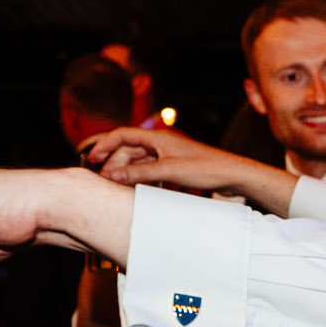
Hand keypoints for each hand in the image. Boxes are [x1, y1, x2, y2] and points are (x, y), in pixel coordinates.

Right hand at [84, 127, 278, 201]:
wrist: (234, 174)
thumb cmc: (206, 168)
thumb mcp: (168, 171)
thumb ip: (138, 173)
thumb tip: (109, 174)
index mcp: (158, 137)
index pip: (122, 135)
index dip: (104, 145)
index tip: (91, 159)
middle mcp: (162, 143)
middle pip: (129, 150)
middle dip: (114, 163)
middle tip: (103, 180)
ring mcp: (169, 155)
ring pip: (140, 162)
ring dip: (128, 173)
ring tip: (117, 188)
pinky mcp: (176, 166)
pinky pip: (152, 170)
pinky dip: (142, 179)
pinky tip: (138, 191)